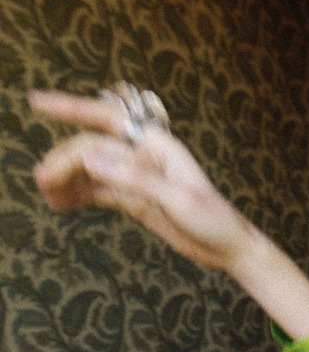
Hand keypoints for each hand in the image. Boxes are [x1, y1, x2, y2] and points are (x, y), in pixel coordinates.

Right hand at [30, 91, 251, 271]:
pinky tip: (60, 205)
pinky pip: (100, 192)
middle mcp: (143, 156)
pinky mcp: (135, 199)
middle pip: (93, 149)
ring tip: (45, 195)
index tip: (37, 103)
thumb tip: (89, 157)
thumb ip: (134, 178)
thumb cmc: (213, 219)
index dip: (70, 108)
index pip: (105, 118)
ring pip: (92, 171)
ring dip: (67, 180)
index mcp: (156, 145)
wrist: (229, 248)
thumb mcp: (177, 199)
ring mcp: (137, 178)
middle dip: (64, 161)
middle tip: (42, 182)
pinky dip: (79, 197)